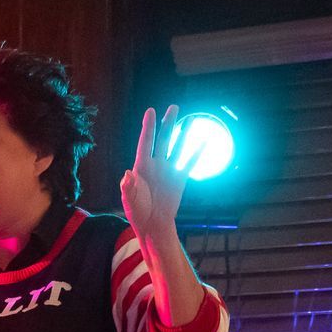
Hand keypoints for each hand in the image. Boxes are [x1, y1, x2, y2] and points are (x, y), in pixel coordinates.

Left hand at [121, 105, 197, 237]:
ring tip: (189, 118)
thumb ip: (128, 187)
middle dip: (168, 123)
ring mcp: (168, 170)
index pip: (145, 142)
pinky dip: (197, 152)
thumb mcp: (129, 200)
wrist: (152, 224)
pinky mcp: (180, 179)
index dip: (148, 127)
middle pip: (163, 139)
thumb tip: (127, 175)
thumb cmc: (137, 212)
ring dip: (183, 133)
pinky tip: (204, 141)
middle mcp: (156, 165)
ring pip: (177, 147)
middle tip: (174, 107)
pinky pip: (190, 162)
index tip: (151, 111)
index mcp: (141, 167)